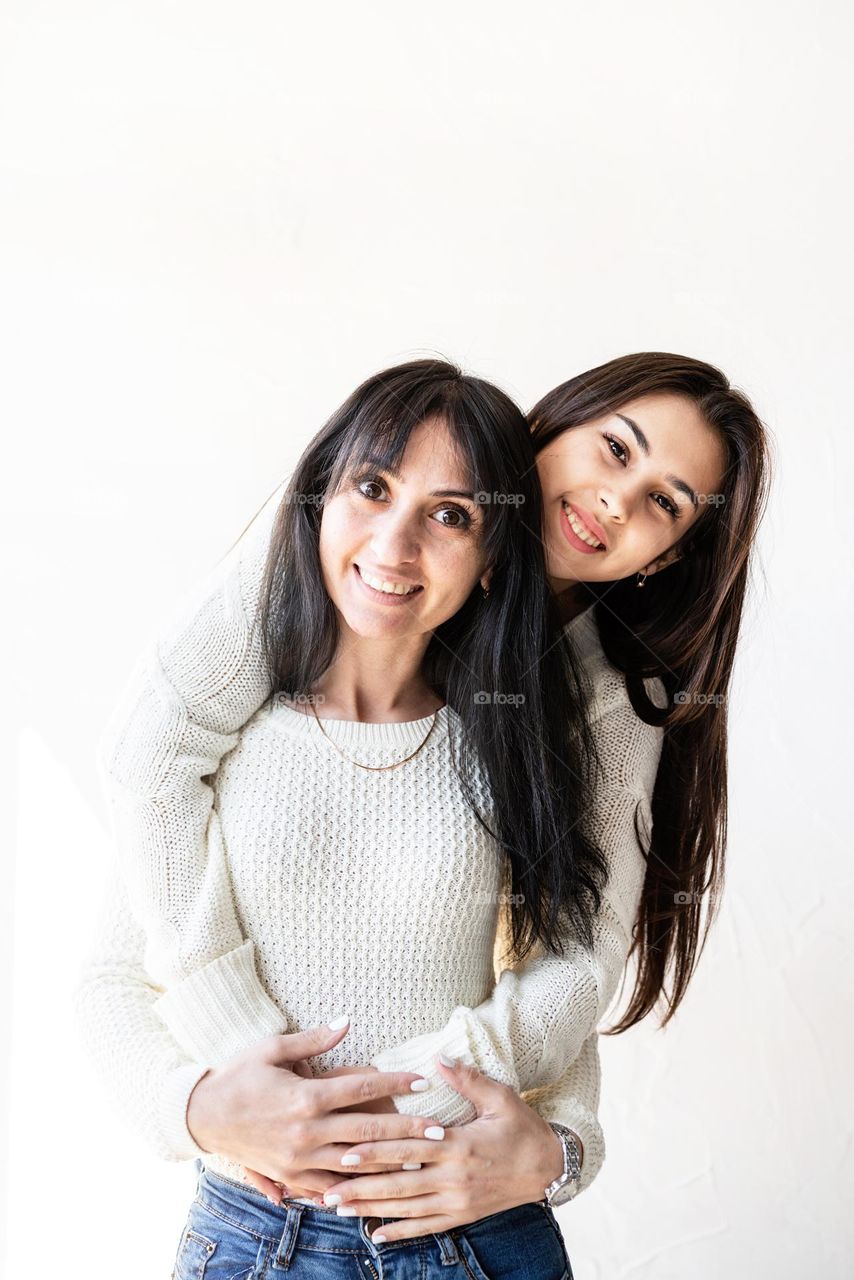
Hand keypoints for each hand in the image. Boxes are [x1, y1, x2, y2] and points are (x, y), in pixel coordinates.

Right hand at [186, 1019, 438, 1203]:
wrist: (202, 1116)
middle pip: (368, 1133)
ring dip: (390, 1164)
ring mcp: (299, 1159)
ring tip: (420, 1161)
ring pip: (355, 1165)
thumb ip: (313, 1040)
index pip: (361, 1089)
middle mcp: (306, 1132)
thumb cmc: (238, 1075)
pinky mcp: (290, 1176)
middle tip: (439, 1130)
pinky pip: (329, 1186)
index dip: (394, 1084)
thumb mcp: (272, 1049)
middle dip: (406, 1131)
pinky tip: (379, 1187)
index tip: (421, 1082)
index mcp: (305, 1097)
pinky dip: (356, 1187)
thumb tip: (346, 1022)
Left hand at [315, 1056, 577, 1242]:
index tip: (344, 1152)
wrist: (549, 1169)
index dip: (375, 1151)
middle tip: (327, 1190)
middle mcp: (454, 1177)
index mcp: (459, 1145)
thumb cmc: (522, 1128)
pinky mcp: (462, 1216)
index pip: (409, 1148)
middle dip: (361, 1186)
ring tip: (339, 1209)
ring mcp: (457, 1201)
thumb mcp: (501, 1097)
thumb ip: (468, 1079)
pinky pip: (426, 1227)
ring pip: (406, 1208)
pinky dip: (399, 1232)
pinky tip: (375, 1235)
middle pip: (399, 1183)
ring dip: (371, 1209)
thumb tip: (439, 1058)